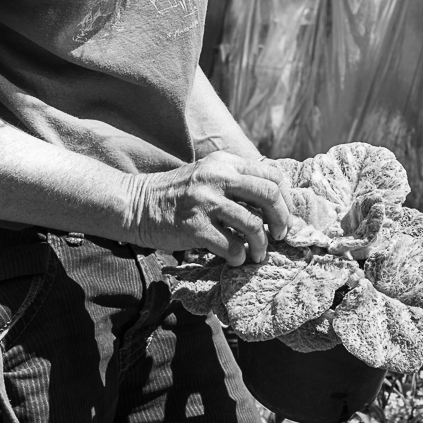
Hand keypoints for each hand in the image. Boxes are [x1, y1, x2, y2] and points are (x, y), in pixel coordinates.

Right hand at [124, 153, 293, 265]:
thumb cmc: (178, 194)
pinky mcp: (194, 227)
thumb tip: (276, 201)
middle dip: (282, 220)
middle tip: (279, 235)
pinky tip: (234, 259)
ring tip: (257, 254)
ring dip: (261, 246)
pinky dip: (239, 257)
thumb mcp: (207, 174)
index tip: (283, 215)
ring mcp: (205, 201)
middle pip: (269, 194)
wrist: (137, 204)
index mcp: (224, 163)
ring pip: (253, 225)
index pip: (271, 174)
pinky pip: (232, 247)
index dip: (285, 198)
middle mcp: (216, 177)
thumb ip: (236, 180)